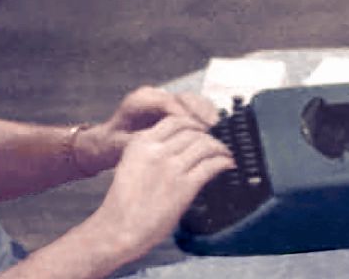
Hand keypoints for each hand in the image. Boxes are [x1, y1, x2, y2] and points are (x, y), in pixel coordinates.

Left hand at [76, 86, 219, 173]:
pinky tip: (214, 130)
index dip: (187, 117)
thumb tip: (164, 148)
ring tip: (218, 130)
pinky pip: (193, 108)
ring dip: (207, 114)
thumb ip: (143, 143)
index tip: (200, 131)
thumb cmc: (112, 145)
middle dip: (202, 113)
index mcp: (139, 101)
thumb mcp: (123, 146)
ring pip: (192, 100)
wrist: (106, 142)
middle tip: (215, 129)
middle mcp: (153, 95)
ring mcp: (163, 99)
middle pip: (184, 98)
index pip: (168, 103)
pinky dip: (205, 117)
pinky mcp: (171, 107)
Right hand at [85, 115, 233, 261]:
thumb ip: (150, 152)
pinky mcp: (185, 186)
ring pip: (205, 145)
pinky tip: (228, 164)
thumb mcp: (130, 164)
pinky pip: (211, 166)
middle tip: (216, 143)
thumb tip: (177, 147)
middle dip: (208, 135)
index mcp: (141, 142)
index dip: (193, 123)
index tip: (202, 129)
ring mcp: (172, 167)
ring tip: (226, 153)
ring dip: (220, 148)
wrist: (119, 229)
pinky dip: (224, 162)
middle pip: (193, 131)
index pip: (175, 120)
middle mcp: (157, 150)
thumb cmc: (123, 202)